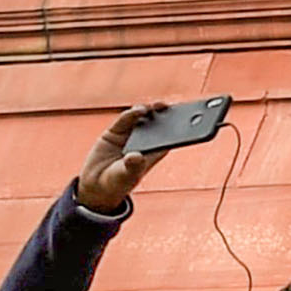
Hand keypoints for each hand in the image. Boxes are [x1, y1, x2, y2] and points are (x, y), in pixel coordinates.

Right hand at [71, 102, 175, 216]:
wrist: (95, 183)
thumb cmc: (118, 182)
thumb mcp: (126, 177)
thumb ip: (132, 167)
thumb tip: (135, 156)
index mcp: (156, 151)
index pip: (174, 136)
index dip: (184, 126)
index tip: (195, 118)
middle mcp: (146, 139)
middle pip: (161, 122)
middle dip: (169, 113)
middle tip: (174, 108)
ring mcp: (131, 132)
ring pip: (144, 116)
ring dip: (151, 110)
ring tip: (156, 107)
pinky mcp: (116, 129)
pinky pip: (126, 118)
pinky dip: (132, 113)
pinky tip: (138, 111)